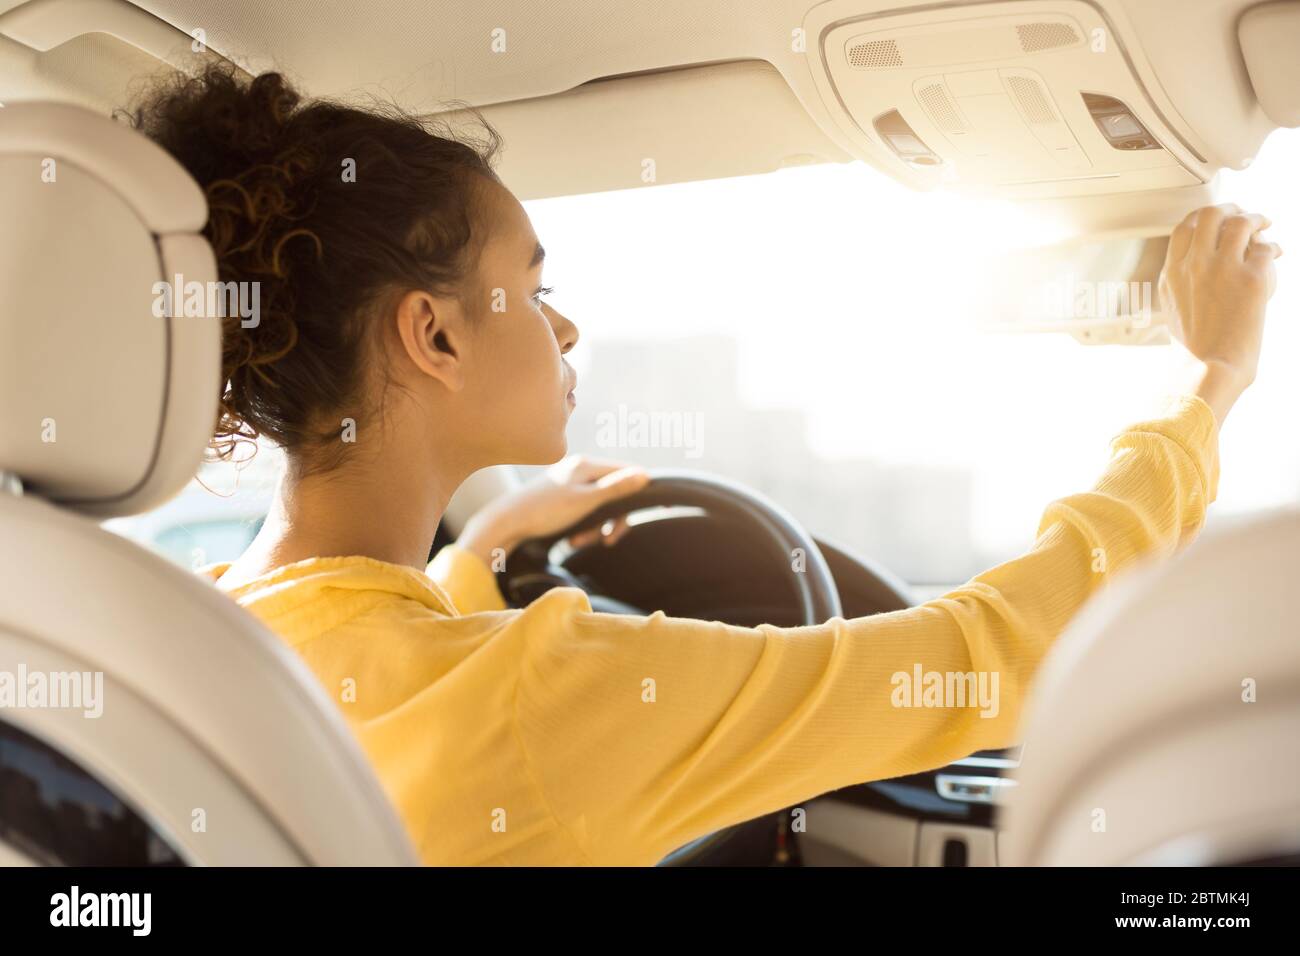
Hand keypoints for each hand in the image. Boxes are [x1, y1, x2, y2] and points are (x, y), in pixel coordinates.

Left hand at [457, 456, 650, 566]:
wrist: (506, 523)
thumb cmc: (544, 511)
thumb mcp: (585, 501)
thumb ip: (615, 488)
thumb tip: (645, 475)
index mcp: (587, 465)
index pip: (626, 472)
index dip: (635, 493)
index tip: (632, 517)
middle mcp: (580, 469)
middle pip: (614, 492)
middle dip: (611, 519)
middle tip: (608, 540)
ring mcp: (571, 483)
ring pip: (600, 505)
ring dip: (596, 527)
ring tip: (580, 542)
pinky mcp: (563, 498)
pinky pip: (585, 511)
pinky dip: (584, 527)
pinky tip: (572, 539)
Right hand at [1159, 203, 1282, 423]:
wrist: (1209, 367)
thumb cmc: (1194, 348)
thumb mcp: (1174, 309)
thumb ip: (1182, 281)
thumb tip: (1199, 265)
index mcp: (1172, 274)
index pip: (1183, 228)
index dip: (1201, 217)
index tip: (1214, 218)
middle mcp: (1193, 265)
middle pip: (1209, 215)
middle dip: (1229, 209)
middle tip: (1241, 214)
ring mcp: (1222, 269)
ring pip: (1240, 223)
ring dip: (1256, 219)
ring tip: (1264, 225)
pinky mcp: (1251, 278)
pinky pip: (1266, 249)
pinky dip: (1272, 249)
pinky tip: (1276, 253)